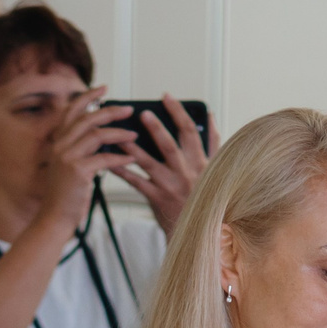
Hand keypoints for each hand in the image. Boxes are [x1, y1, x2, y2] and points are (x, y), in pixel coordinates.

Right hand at [35, 85, 132, 234]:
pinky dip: (121, 157)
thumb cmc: (66, 196)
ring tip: (134, 134)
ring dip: (120, 133)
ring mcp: (67, 158)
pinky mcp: (77, 171)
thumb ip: (82, 150)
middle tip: (129, 109)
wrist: (54, 219)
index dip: (88, 97)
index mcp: (57, 142)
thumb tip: (107, 136)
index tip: (104, 88)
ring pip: (97, 135)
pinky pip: (105, 158)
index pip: (71, 111)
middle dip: (110, 111)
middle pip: (87, 118)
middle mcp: (60, 146)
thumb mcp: (69, 167)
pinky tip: (132, 158)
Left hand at [108, 95, 210, 235]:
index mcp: (201, 160)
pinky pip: (137, 182)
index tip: (165, 97)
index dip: (178, 112)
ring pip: (148, 162)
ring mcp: (171, 186)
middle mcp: (186, 172)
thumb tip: (210, 115)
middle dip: (155, 127)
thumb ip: (213, 141)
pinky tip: (111, 161)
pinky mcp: (157, 199)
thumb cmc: (205, 194)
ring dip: (132, 147)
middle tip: (142, 113)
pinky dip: (123, 171)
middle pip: (169, 144)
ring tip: (118, 134)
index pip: (190, 131)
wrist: (200, 230)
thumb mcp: (215, 167)